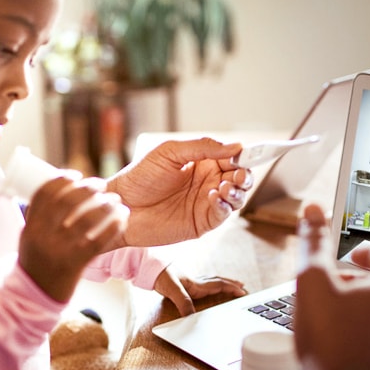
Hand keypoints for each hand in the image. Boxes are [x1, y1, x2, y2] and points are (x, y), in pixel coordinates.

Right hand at [19, 175, 128, 302]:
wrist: (34, 300)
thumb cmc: (37, 265)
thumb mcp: (31, 238)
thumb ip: (43, 218)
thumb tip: (62, 194)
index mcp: (30, 226)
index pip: (45, 192)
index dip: (62, 179)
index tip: (77, 175)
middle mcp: (42, 235)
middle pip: (67, 201)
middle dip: (87, 188)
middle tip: (101, 185)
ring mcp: (58, 250)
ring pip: (85, 219)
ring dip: (105, 205)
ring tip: (116, 201)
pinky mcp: (75, 264)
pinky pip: (98, 240)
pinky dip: (113, 226)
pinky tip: (123, 219)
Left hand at [107, 138, 252, 246]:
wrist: (121, 206)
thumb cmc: (140, 177)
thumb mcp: (170, 153)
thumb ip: (202, 147)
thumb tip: (235, 146)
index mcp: (202, 163)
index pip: (231, 158)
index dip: (242, 155)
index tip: (247, 153)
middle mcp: (207, 182)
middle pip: (239, 178)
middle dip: (244, 175)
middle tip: (238, 174)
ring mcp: (205, 203)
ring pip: (236, 197)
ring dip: (237, 191)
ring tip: (224, 186)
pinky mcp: (201, 223)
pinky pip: (222, 215)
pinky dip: (224, 206)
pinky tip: (213, 197)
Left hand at [153, 267, 246, 315]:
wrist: (149, 268)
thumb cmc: (160, 276)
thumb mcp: (172, 290)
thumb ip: (183, 303)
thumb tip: (191, 318)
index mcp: (197, 284)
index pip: (219, 285)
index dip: (232, 288)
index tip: (243, 291)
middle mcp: (196, 282)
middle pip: (219, 282)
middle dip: (232, 285)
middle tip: (243, 287)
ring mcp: (191, 281)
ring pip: (212, 281)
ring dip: (224, 283)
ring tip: (233, 285)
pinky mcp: (185, 283)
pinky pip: (204, 283)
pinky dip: (212, 284)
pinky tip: (209, 287)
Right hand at [294, 204, 369, 369]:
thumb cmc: (328, 341)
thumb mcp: (311, 281)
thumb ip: (314, 243)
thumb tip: (313, 212)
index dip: (366, 252)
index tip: (349, 257)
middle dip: (362, 281)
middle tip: (335, 286)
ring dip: (366, 309)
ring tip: (335, 315)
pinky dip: (368, 335)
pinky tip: (341, 343)